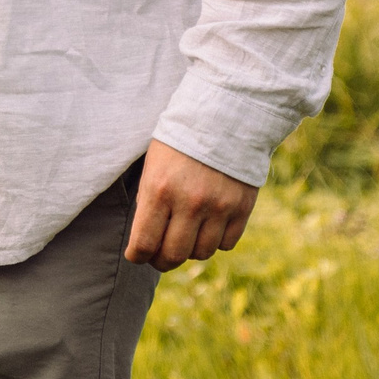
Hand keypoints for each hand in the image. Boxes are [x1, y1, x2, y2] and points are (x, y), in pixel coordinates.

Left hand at [123, 139, 258, 270]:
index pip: (144, 243)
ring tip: (184, 237)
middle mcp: (189, 203)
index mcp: (159, 190)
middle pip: (174, 255)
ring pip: (201, 253)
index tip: (136, 255)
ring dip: (190, 250)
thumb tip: (146, 238)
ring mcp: (218, 207)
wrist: (222, 118)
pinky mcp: (241, 208)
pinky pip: (226, 244)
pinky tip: (208, 227)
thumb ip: (149, 201)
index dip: (137, 256)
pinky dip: (215, 241)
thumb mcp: (152, 166)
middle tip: (158, 256)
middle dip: (161, 261)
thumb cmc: (179, 142)